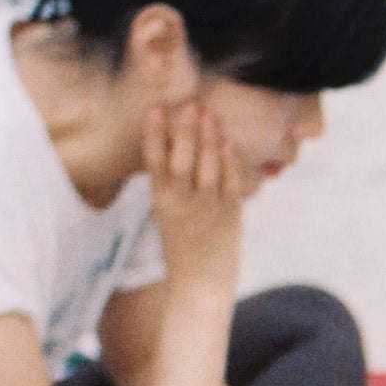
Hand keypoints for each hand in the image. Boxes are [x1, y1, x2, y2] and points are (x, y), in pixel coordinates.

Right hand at [143, 102, 250, 302]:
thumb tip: (170, 145)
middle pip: (181, 159)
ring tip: (208, 113)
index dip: (154, 133)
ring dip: (208, 138)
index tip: (155, 108)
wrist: (201, 283)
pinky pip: (231, 183)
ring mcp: (208, 208)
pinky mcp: (231, 214)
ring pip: (207, 167)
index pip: (154, 161)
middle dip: (184, 129)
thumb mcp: (166, 212)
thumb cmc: (182, 244)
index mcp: (160, 202)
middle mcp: (182, 203)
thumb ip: (168, 183)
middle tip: (188, 103)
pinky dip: (230, 162)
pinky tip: (228, 142)